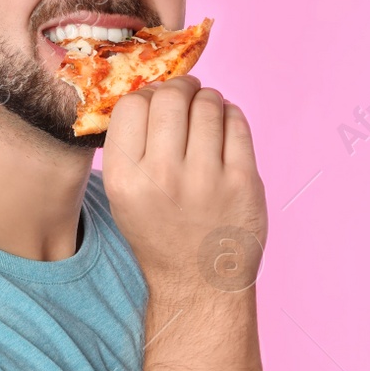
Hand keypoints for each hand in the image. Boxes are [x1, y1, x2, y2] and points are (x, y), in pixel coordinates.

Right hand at [102, 76, 267, 302]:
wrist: (200, 283)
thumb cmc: (160, 232)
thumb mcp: (124, 197)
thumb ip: (129, 147)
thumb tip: (149, 90)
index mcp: (126, 180)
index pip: (131, 105)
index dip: (145, 94)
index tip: (156, 100)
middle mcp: (163, 177)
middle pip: (169, 97)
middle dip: (180, 87)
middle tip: (186, 93)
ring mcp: (206, 179)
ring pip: (207, 103)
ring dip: (207, 98)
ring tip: (207, 109)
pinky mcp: (244, 182)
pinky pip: (237, 123)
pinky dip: (231, 114)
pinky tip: (225, 124)